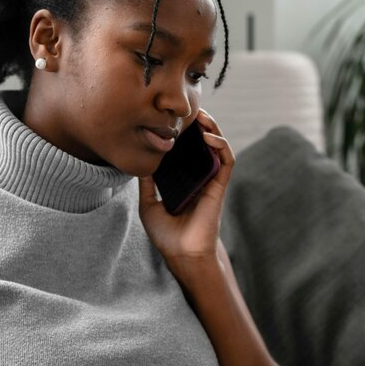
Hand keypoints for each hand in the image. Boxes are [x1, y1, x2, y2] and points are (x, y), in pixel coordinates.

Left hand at [137, 109, 234, 263]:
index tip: (172, 118)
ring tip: (202, 116)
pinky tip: (209, 137)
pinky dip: (221, 146)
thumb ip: (146, 183)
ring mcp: (210, 181)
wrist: (181, 255)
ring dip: (213, 129)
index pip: (185, 150)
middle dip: (198, 125)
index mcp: (183, 180)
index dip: (182, 133)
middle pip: (202, 144)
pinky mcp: (219, 187)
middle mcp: (198, 177)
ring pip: (217, 148)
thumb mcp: (149, 205)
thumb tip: (139, 162)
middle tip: (188, 110)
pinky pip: (225, 162)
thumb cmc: (166, 235)